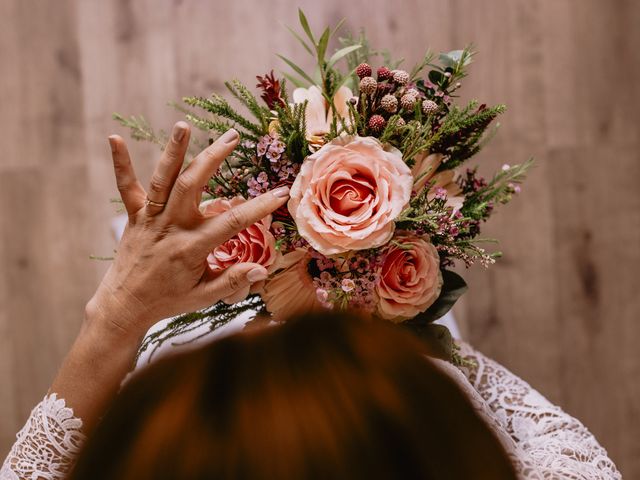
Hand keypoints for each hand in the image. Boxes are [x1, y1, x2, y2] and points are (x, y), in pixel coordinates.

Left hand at [87, 122, 288, 341]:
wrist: (125, 306)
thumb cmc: (168, 300)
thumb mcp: (203, 296)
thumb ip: (232, 281)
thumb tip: (262, 269)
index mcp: (191, 247)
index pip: (232, 223)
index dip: (259, 206)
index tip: (281, 192)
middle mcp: (170, 227)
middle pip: (193, 185)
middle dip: (214, 158)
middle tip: (233, 136)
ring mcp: (150, 219)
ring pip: (162, 180)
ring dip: (173, 151)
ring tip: (184, 125)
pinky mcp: (134, 216)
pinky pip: (127, 188)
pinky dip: (120, 164)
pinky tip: (115, 139)